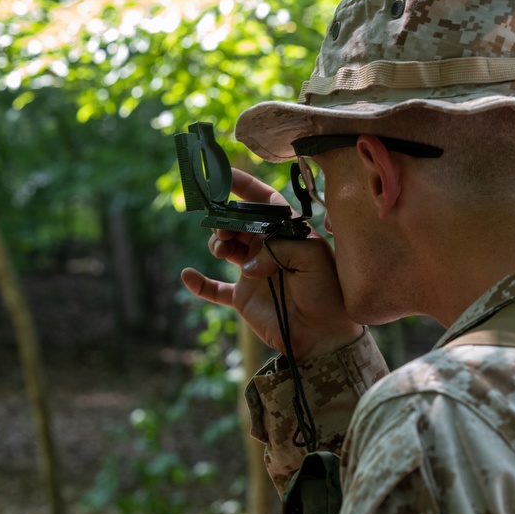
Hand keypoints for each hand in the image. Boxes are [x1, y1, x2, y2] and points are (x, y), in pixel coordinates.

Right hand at [180, 168, 361, 361]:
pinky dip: (199, 284)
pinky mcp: (243, 298)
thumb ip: (279, 245)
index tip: (223, 176)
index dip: (244, 187)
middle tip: (224, 229)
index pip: (264, 202)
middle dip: (226, 219)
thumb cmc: (325, 293)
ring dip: (217, 243)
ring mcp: (253, 273)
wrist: (322, 336)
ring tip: (223, 249)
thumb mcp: (313, 256)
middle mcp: (269, 250)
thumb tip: (249, 261)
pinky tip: (188, 276)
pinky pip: (215, 289)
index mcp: (287, 234)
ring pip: (225, 248)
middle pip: (238, 223)